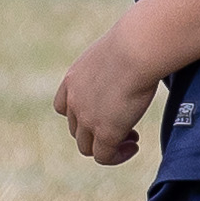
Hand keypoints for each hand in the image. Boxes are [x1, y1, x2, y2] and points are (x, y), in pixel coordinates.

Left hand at [55, 24, 158, 163]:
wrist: (136, 50)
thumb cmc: (135, 43)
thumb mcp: (116, 50)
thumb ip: (116, 61)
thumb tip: (134, 58)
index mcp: (74, 79)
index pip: (63, 106)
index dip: (81, 114)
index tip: (106, 111)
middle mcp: (75, 100)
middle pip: (76, 129)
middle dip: (97, 131)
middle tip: (124, 126)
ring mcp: (88, 118)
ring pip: (87, 147)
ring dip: (107, 146)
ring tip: (130, 138)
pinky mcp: (105, 133)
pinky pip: (104, 157)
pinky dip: (117, 156)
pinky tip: (133, 145)